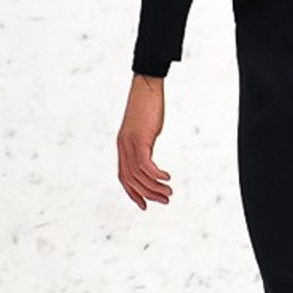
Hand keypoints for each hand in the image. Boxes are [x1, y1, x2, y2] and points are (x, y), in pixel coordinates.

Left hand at [117, 74, 172, 208]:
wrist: (145, 88)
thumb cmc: (146, 106)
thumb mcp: (144, 129)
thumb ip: (144, 143)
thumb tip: (149, 152)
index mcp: (123, 147)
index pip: (124, 177)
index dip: (133, 193)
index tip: (145, 204)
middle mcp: (123, 148)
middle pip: (131, 180)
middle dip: (148, 194)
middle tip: (165, 200)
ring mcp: (130, 144)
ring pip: (139, 175)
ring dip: (155, 187)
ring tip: (169, 192)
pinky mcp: (139, 139)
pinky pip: (145, 164)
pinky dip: (156, 174)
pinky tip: (167, 177)